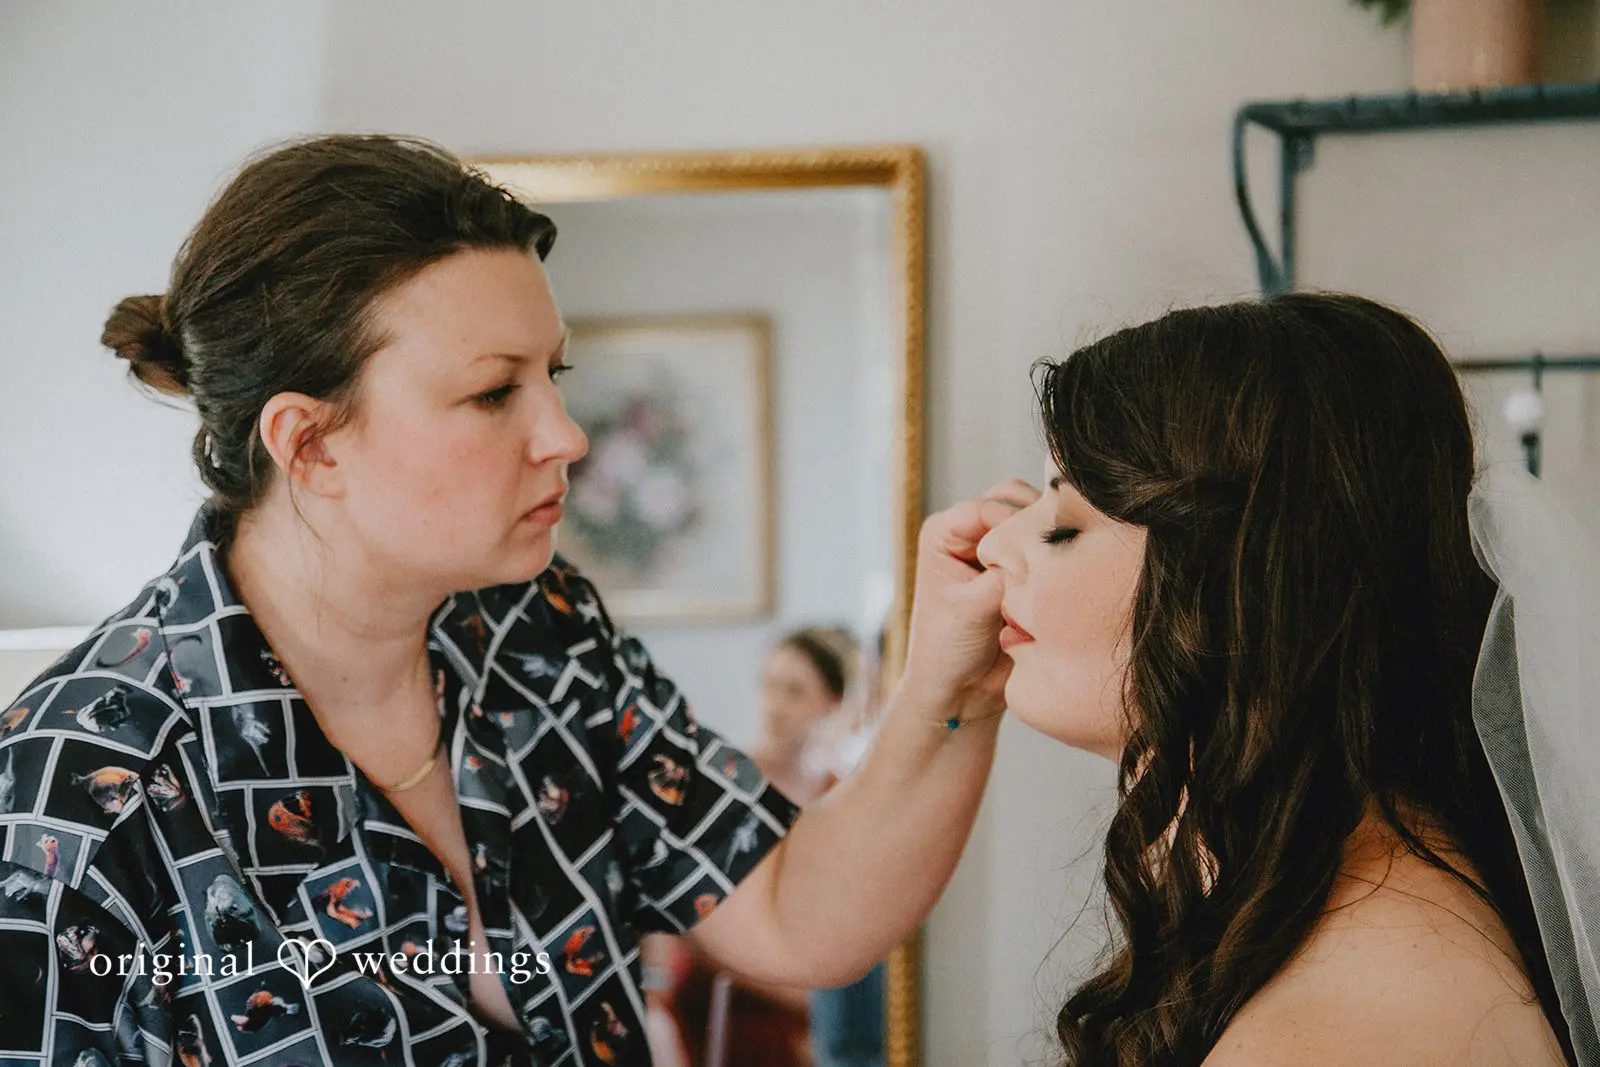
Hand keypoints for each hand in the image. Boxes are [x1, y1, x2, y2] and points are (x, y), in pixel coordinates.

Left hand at [900, 479, 1040, 715]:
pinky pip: (1052, 548)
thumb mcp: (969, 610)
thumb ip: (1001, 577)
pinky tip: (1069, 577)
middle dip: (1037, 523)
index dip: (1013, 526)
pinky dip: (1062, 558)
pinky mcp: (1026, 567)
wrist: (963, 692)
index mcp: (945, 532)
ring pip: (1037, 522)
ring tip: (1058, 569)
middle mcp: (972, 533)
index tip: (1032, 555)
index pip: (988, 507)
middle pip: (1015, 502)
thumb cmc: (948, 651)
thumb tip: (1041, 553)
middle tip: (1053, 554)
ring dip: (1051, 540)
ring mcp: (1001, 548)